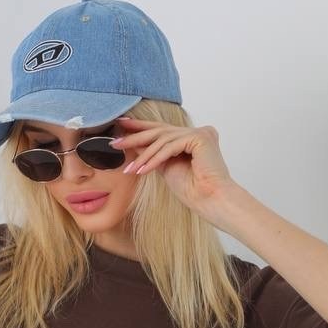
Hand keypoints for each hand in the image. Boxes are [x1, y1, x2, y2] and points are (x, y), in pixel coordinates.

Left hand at [110, 116, 234, 215]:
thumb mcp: (166, 167)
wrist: (210, 201)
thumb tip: (134, 143)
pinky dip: (155, 159)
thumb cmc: (193, 190)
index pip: (163, 130)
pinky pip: (171, 146)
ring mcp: (201, 133)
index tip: (121, 125)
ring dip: (144, 156)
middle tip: (116, 142)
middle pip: (161, 131)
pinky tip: (143, 170)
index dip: (141, 127)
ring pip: (164, 140)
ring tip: (129, 169)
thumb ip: (155, 154)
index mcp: (192, 138)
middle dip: (136, 137)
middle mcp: (198, 132)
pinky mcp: (201, 137)